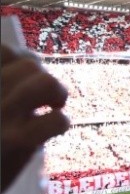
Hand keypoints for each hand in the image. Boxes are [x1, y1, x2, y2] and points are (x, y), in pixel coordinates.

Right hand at [1, 44, 68, 192]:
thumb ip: (5, 86)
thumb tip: (30, 60)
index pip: (4, 50)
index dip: (20, 59)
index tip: (21, 76)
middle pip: (29, 64)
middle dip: (41, 77)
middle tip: (41, 98)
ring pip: (45, 82)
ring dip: (56, 93)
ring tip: (53, 105)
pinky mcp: (15, 143)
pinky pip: (56, 120)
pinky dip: (60, 123)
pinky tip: (51, 129)